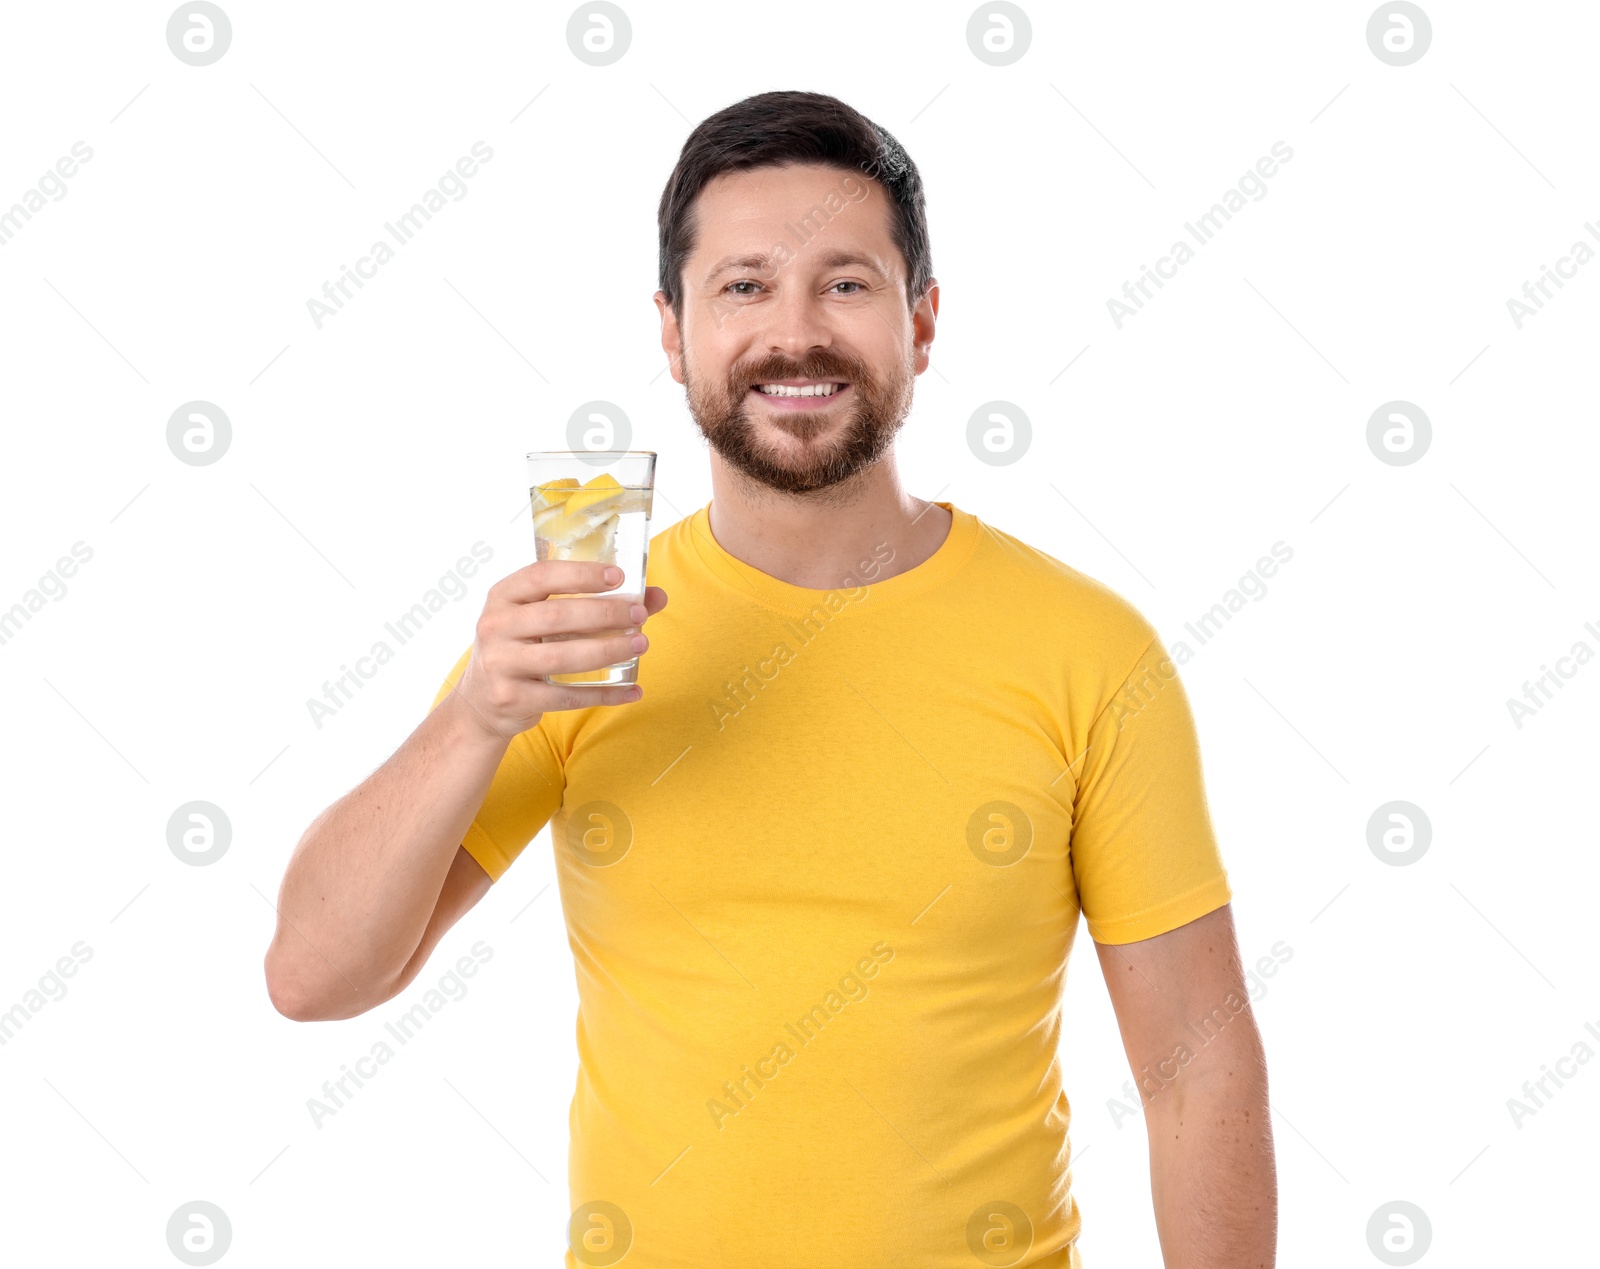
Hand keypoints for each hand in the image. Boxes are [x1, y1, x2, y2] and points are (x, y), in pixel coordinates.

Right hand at [451, 560, 668, 740]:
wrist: (481, 702)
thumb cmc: (523, 647)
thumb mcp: (543, 619)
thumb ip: (593, 603)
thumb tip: (656, 597)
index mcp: (502, 597)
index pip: (541, 576)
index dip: (581, 574)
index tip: (618, 576)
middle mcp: (495, 626)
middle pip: (556, 616)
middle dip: (604, 613)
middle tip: (639, 615)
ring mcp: (500, 665)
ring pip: (562, 657)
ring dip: (608, 650)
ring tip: (640, 645)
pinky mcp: (512, 699)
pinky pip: (565, 697)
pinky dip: (603, 694)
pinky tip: (632, 690)